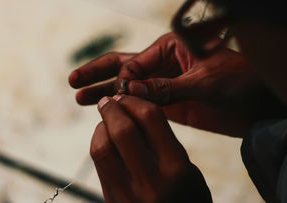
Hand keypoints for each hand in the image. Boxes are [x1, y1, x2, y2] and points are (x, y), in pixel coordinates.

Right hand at [70, 32, 286, 136]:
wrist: (264, 103)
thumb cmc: (243, 80)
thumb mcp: (206, 80)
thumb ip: (167, 87)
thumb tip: (128, 91)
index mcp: (172, 46)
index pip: (135, 63)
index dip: (123, 80)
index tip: (120, 97)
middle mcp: (165, 63)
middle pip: (124, 69)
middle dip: (98, 75)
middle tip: (73, 82)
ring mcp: (167, 84)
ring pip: (131, 89)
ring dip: (107, 93)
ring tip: (80, 99)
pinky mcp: (172, 103)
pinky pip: (144, 105)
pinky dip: (127, 109)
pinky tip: (110, 113)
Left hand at [91, 95, 211, 202]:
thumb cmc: (187, 199)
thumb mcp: (188, 171)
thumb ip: (164, 143)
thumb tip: (135, 112)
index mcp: (176, 169)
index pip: (151, 119)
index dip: (136, 101)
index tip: (128, 95)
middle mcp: (151, 181)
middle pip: (122, 130)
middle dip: (113, 108)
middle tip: (110, 100)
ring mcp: (127, 194)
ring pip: (102, 146)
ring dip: (101, 126)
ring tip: (106, 119)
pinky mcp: (112, 200)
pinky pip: (98, 164)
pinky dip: (98, 143)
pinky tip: (104, 138)